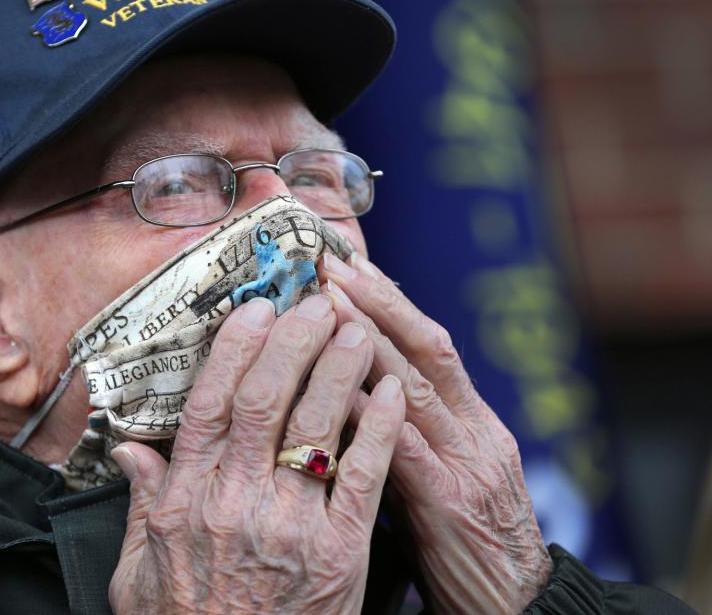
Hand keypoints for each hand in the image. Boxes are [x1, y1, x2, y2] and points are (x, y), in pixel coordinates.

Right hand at [108, 295, 405, 613]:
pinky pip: (362, 478)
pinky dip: (380, 429)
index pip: (211, 404)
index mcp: (185, 500)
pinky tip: (392, 392)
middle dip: (293, 341)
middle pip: (265, 400)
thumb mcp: (136, 575)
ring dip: (338, 369)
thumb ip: (139, 504)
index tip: (256, 310)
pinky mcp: (340, 554)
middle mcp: (235, 503)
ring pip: (316, 426)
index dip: (236, 349)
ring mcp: (290, 527)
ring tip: (356, 328)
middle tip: (314, 301)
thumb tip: (131, 450)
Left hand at [321, 253, 553, 614]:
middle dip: (378, 301)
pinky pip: (404, 449)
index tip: (353, 267)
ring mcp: (468, 464)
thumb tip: (350, 394)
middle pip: (427, 348)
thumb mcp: (444, 476)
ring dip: (369, 338)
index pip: (431, 345)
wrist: (516, 608)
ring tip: (329, 300)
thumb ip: (406, 434)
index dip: (391, 302)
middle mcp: (476, 431)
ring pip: (416, 384)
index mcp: (475, 422)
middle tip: (332, 265)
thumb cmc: (466, 546)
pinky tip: (337, 386)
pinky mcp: (451, 504)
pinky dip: (371, 413)